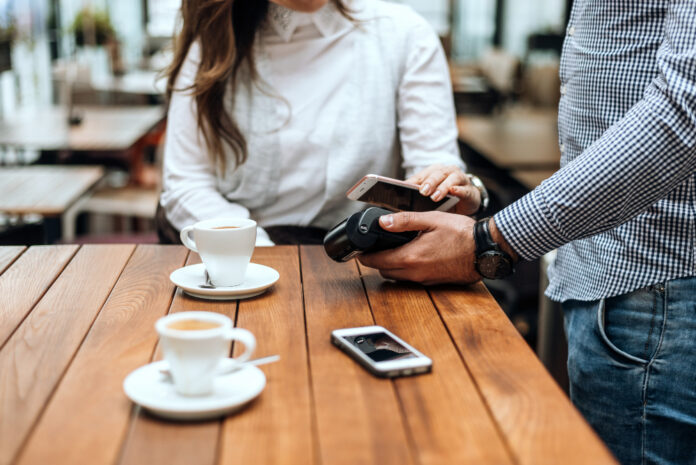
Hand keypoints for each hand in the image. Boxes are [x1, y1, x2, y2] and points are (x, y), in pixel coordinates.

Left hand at [358, 211, 480, 284]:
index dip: (364, 256)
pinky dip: (405, 269)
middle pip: (384, 271)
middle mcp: (415, 273)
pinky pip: (411, 279)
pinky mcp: (433, 281)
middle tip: (376, 248)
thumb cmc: (461, 234)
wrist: (485, 250)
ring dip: (391, 266)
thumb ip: (404, 220)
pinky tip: (412, 255)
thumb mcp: (431, 219)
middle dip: (377, 261)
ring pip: (397, 277)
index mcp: (410, 257)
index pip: (377, 261)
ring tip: (393, 250)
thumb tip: (383, 222)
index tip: (359, 251)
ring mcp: (424, 279)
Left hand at [407, 164, 480, 215]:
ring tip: (435, 197)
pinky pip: (464, 189)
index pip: (421, 175)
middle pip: (436, 174)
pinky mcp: (469, 189)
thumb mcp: (430, 196)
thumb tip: (401, 204)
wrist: (468, 200)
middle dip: (429, 182)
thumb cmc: (446, 197)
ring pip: (451, 179)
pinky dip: (459, 190)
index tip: (405, 188)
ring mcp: (459, 179)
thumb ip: (418, 197)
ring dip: (442, 187)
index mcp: (433, 172)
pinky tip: (454, 192)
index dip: (413, 181)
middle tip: (422, 191)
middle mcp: (446, 172)